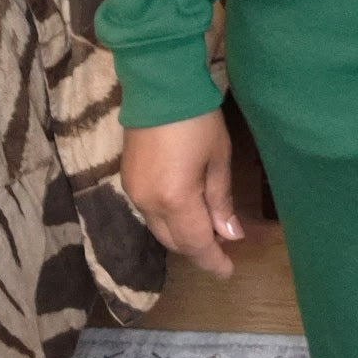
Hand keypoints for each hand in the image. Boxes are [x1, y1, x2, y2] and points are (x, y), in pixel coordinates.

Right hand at [120, 108, 245, 277]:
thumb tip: (230, 234)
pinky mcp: (127, 179)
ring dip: (181, 233)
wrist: (159, 86)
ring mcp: (133, 191)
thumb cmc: (197, 119)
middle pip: (173, 240)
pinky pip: (149, 212)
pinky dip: (168, 218)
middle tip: (222, 246)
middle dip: (198, 248)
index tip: (227, 271)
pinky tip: (185, 211)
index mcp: (174, 199)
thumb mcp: (218, 158)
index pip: (195, 243)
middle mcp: (148, 203)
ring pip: (159, 228)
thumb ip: (221, 200)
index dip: (212, 260)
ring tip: (207, 228)